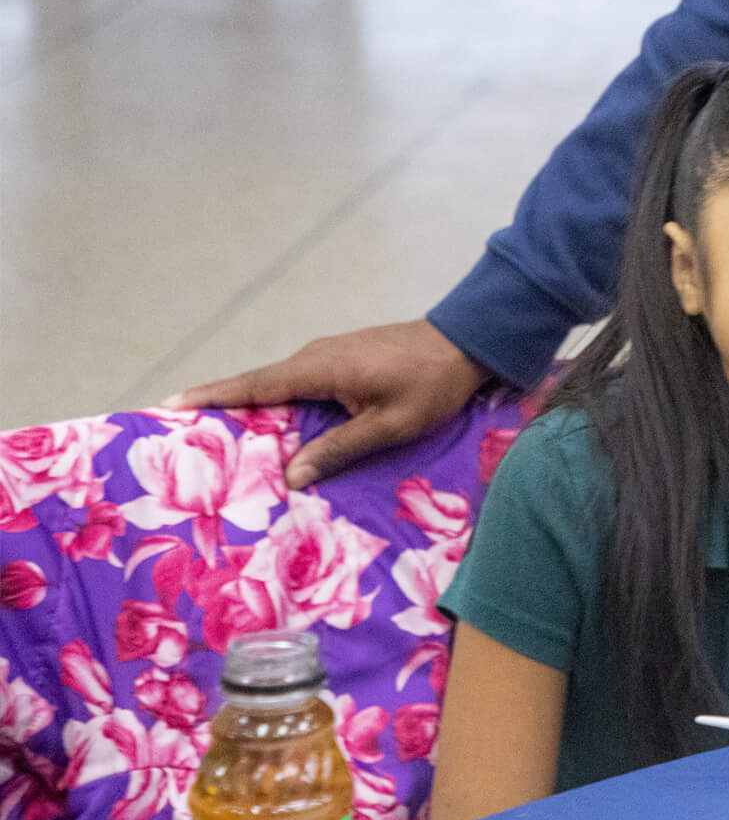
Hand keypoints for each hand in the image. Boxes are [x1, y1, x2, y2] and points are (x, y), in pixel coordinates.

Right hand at [168, 319, 491, 489]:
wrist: (469, 341)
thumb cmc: (431, 383)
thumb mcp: (387, 424)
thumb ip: (338, 449)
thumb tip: (289, 477)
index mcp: (318, 368)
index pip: (252, 385)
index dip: (211, 397)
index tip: (168, 408)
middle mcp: (315, 357)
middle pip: (257, 387)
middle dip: (220, 410)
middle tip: (181, 439)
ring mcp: (329, 356)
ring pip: (279, 387)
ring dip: (251, 411)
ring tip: (217, 444)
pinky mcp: (344, 360)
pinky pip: (300, 386)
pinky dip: (279, 406)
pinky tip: (274, 432)